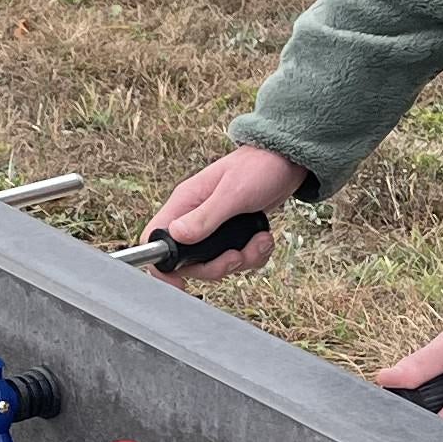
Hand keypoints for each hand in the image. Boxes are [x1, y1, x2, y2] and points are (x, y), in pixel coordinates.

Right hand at [150, 144, 307, 282]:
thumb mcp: (233, 193)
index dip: (162, 265)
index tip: (180, 281)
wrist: (286, 160)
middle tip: (237, 256)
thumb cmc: (259, 167)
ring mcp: (213, 227)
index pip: (156, 238)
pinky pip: (236, 259)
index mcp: (185, 203)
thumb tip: (175, 235)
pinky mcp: (231, 233)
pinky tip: (264, 238)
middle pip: (188, 261)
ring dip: (241, 260)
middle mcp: (194, 217)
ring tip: (259, 241)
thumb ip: (205, 216)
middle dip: (217, 266)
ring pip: (215, 263)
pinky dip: (253, 255)